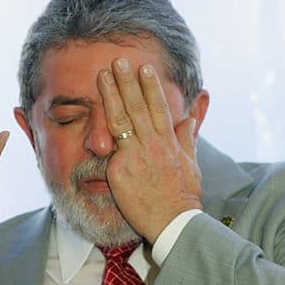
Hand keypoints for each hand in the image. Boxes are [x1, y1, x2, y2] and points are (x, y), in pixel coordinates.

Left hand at [97, 58, 202, 243]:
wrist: (174, 223)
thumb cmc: (182, 196)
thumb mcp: (191, 164)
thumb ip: (187, 138)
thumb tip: (190, 116)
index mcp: (169, 142)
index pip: (158, 108)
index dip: (150, 87)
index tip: (143, 68)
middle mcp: (152, 145)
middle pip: (137, 108)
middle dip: (127, 83)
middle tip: (118, 61)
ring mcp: (134, 158)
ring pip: (120, 122)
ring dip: (111, 96)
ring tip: (103, 76)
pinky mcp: (119, 172)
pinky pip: (110, 153)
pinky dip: (102, 136)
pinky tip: (93, 117)